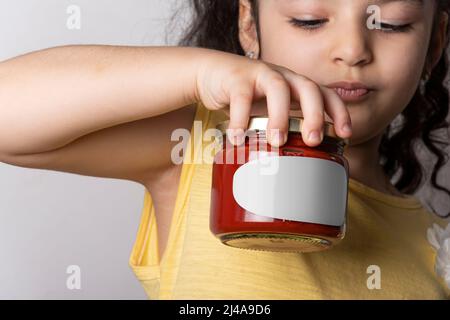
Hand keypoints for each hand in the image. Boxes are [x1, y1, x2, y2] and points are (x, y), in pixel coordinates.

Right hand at [195, 49, 351, 146]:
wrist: (211, 73)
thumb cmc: (245, 97)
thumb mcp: (268, 110)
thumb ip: (282, 126)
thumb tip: (294, 164)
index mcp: (295, 86)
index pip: (325, 94)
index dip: (339, 112)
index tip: (345, 134)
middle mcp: (283, 77)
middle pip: (308, 88)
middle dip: (315, 115)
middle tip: (313, 141)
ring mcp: (260, 74)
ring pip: (278, 89)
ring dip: (280, 116)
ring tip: (276, 141)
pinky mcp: (237, 77)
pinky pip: (241, 96)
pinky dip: (240, 118)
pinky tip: (237, 138)